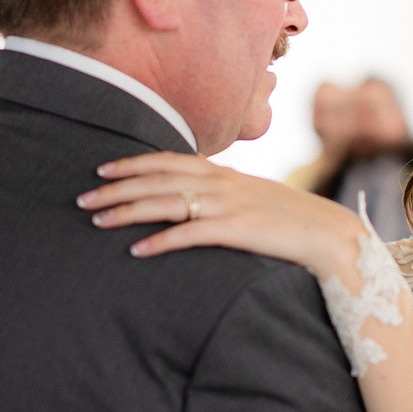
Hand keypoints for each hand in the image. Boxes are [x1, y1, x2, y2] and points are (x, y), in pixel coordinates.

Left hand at [79, 153, 365, 277]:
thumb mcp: (252, 197)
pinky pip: (190, 234)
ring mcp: (229, 205)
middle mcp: (221, 183)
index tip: (101, 169)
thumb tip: (192, 198)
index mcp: (223, 172)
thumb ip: (222, 193)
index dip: (132, 163)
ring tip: (96, 220)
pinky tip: (137, 250)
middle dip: (116, 186)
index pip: (168, 161)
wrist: (330, 234)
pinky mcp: (237, 230)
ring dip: (127, 210)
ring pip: (166, 202)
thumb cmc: (290, 221)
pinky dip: (161, 241)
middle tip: (82, 196)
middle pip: (158, 178)